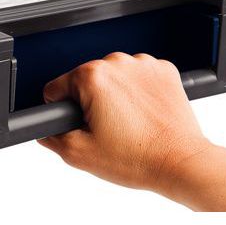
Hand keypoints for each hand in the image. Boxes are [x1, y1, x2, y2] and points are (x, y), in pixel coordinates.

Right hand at [39, 52, 211, 193]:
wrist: (181, 162)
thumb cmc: (139, 158)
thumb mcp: (79, 154)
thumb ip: (51, 137)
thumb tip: (44, 129)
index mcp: (93, 77)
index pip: (57, 87)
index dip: (63, 109)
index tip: (80, 122)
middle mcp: (117, 62)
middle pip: (86, 81)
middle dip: (90, 102)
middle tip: (107, 128)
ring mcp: (143, 64)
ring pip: (113, 77)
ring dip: (115, 95)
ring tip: (128, 122)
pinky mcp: (163, 69)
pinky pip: (138, 76)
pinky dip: (138, 91)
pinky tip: (143, 112)